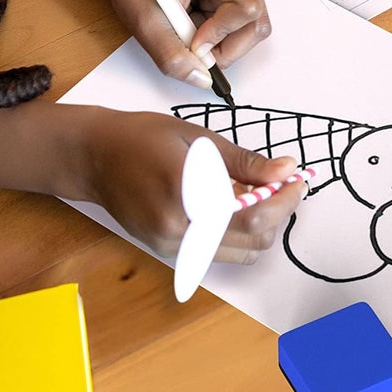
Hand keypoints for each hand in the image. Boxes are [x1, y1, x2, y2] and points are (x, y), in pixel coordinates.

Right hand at [77, 108, 305, 262]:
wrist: (94, 157)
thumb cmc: (142, 139)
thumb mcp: (199, 140)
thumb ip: (245, 162)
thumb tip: (286, 169)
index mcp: (188, 200)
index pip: (255, 218)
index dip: (285, 201)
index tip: (297, 180)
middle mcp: (179, 234)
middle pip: (253, 243)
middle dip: (277, 214)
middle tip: (283, 184)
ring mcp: (172, 248)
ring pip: (240, 252)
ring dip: (259, 226)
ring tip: (257, 191)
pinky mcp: (168, 251)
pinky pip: (218, 250)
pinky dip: (236, 230)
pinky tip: (232, 202)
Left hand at [95, 0, 270, 88]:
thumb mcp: (146, 22)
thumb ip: (174, 57)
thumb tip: (203, 80)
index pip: (245, 9)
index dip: (221, 35)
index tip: (192, 44)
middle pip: (255, 20)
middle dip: (226, 44)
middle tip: (193, 49)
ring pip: (250, 24)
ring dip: (220, 40)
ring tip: (188, 30)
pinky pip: (239, 21)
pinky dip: (217, 32)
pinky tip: (193, 21)